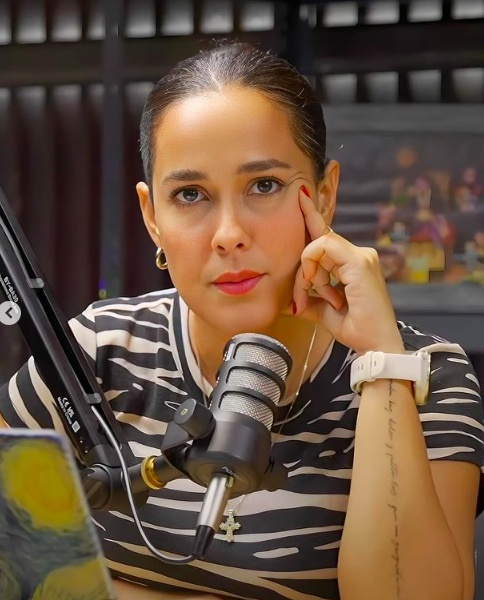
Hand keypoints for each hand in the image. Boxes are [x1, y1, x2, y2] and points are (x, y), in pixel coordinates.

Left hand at [290, 186, 404, 355]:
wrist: (374, 346)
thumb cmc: (355, 329)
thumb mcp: (324, 311)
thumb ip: (308, 300)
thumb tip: (287, 301)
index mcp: (352, 263)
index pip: (327, 237)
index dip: (313, 217)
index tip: (301, 197)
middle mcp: (359, 255)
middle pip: (317, 244)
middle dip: (303, 271)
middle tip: (302, 297)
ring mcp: (361, 256)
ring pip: (317, 246)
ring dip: (306, 275)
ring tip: (310, 299)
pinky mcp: (358, 262)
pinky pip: (323, 248)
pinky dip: (310, 268)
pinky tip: (312, 286)